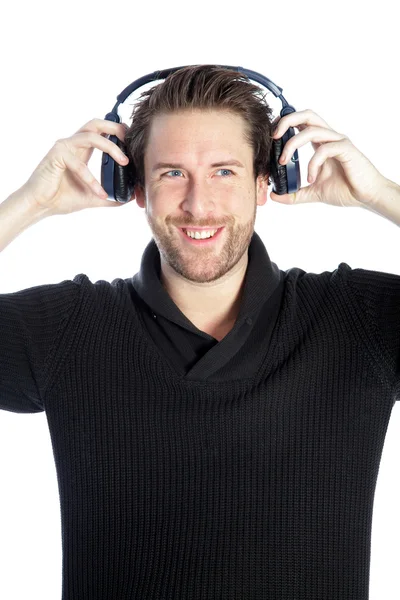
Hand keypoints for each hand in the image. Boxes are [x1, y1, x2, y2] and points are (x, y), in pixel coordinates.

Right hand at [23, 118, 130, 215]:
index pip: (101, 132)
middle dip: (115, 128)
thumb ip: (110, 196)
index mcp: (81, 150)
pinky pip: (79, 164)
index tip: (133, 143)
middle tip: (131, 142)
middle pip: (95, 124)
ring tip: (124, 162)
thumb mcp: (93, 197)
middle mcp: (72, 144)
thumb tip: (129, 198)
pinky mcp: (56, 156)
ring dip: (111, 147)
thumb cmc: (61, 198)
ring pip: (91, 136)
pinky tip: (99, 193)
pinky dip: (92, 179)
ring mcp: (64, 147)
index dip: (117, 132)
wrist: (40, 206)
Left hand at [270, 109, 386, 208]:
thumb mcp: (312, 193)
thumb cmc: (345, 189)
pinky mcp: (346, 150)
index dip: (285, 123)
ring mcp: (338, 142)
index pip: (301, 123)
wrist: (366, 196)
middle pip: (307, 115)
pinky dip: (312, 164)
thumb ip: (294, 194)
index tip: (271, 136)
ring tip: (283, 162)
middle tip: (273, 136)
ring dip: (292, 145)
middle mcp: (329, 138)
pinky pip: (324, 150)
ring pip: (312, 130)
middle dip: (287, 121)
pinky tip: (311, 179)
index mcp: (321, 143)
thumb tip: (274, 195)